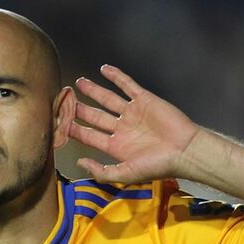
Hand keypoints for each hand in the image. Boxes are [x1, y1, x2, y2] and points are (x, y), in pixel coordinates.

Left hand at [70, 65, 198, 183]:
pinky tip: (104, 69)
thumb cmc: (158, 166)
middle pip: (94, 116)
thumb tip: (79, 163)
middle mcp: (121, 128)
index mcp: (115, 146)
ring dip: (93, 90)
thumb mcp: (125, 174)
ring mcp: (132, 113)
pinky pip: (127, 85)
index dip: (73, 128)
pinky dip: (116, 76)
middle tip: (63, 99)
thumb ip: (102, 171)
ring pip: (107, 99)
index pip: (88, 135)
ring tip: (78, 83)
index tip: (59, 121)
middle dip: (79, 108)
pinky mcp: (144, 100)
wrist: (184, 150)